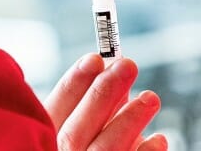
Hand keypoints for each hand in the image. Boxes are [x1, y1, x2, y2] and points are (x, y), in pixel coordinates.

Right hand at [44, 54, 167, 150]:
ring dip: (129, 122)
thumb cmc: (80, 150)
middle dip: (103, 94)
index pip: (52, 112)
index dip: (73, 85)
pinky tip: (159, 139)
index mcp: (40, 146)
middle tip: (128, 65)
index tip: (96, 58)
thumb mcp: (74, 135)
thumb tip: (115, 77)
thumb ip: (90, 112)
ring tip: (151, 98)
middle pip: (78, 130)